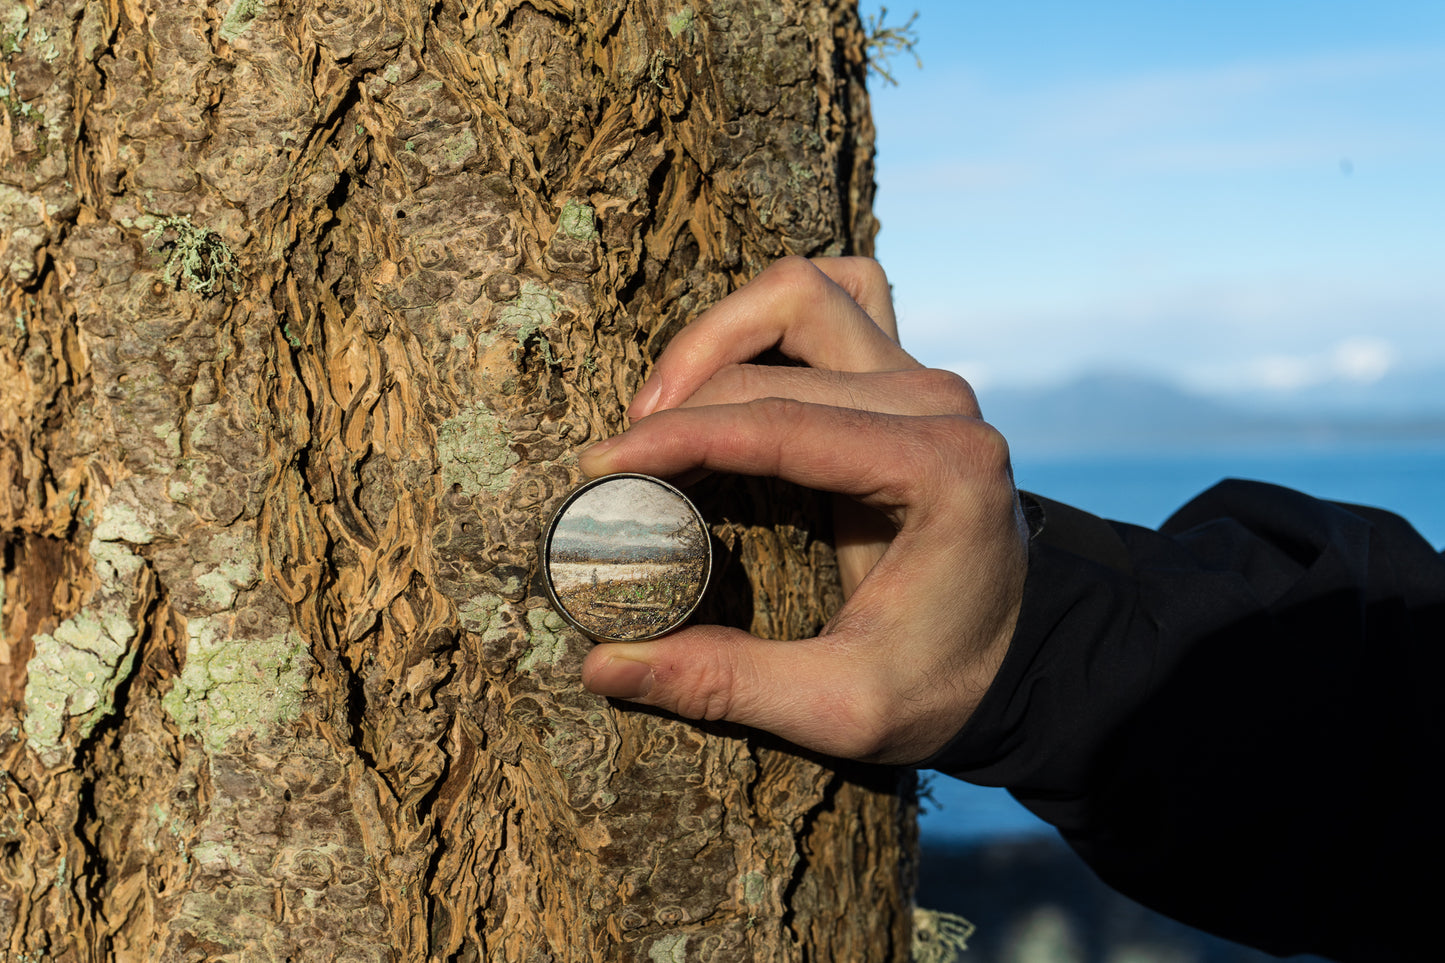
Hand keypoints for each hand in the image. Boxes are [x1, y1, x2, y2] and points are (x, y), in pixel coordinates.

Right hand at [578, 256, 1028, 764]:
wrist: (1020, 658)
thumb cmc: (942, 683)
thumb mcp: (841, 707)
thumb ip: (726, 681)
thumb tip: (603, 664)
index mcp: (941, 470)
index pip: (781, 423)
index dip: (679, 437)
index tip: (604, 467)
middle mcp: (939, 402)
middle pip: (777, 352)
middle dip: (682, 397)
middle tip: (620, 467)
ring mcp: (925, 378)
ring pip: (802, 295)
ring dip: (719, 337)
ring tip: (662, 412)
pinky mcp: (906, 378)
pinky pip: (831, 301)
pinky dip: (765, 324)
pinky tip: (723, 383)